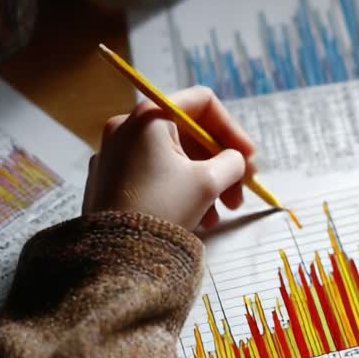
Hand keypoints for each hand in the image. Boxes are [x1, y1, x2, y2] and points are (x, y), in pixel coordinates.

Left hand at [83, 87, 256, 229]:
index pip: (202, 103)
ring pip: (173, 158)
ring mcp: (114, 154)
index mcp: (150, 117)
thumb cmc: (163, 207)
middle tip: (239, 194)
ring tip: (217, 216)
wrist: (114, 253)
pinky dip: (178, 189)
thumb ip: (232, 162)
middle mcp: (127, 128)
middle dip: (220, 165)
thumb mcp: (209, 182)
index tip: (249, 158)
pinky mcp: (109, 180)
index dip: (232, 128)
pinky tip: (195, 218)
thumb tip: (234, 160)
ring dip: (203, 182)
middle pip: (188, 135)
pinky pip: (153, 175)